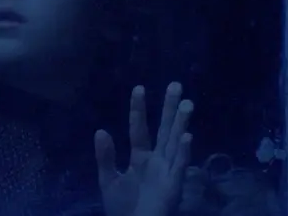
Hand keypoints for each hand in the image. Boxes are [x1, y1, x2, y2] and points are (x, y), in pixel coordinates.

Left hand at [95, 82, 193, 215]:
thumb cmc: (123, 208)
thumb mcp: (108, 180)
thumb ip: (105, 156)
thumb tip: (101, 130)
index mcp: (140, 158)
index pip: (139, 129)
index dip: (138, 109)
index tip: (139, 87)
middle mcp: (157, 160)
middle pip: (164, 129)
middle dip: (170, 108)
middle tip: (176, 85)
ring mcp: (167, 171)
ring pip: (175, 142)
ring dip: (181, 123)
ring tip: (187, 103)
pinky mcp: (173, 185)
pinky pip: (179, 165)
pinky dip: (183, 151)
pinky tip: (186, 136)